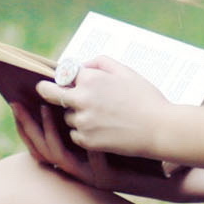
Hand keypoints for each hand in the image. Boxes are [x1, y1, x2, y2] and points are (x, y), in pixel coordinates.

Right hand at [11, 102, 155, 190]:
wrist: (168, 158)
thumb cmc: (138, 132)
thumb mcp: (111, 113)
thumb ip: (94, 92)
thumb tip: (74, 71)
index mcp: (74, 148)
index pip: (41, 135)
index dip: (26, 120)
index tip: (16, 98)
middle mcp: (76, 163)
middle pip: (41, 145)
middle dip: (26, 124)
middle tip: (17, 102)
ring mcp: (89, 173)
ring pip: (58, 155)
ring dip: (48, 132)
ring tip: (44, 108)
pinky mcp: (105, 179)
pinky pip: (86, 164)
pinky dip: (80, 147)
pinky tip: (76, 130)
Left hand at [35, 56, 171, 159]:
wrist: (160, 129)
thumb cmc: (146, 98)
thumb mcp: (126, 72)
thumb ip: (101, 62)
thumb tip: (82, 66)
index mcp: (91, 79)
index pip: (66, 73)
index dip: (67, 76)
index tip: (65, 79)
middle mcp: (82, 98)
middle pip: (50, 93)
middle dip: (46, 90)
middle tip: (43, 90)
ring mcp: (82, 121)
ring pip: (67, 116)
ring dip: (77, 115)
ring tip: (101, 117)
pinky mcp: (86, 140)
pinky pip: (75, 134)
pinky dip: (84, 132)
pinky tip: (103, 130)